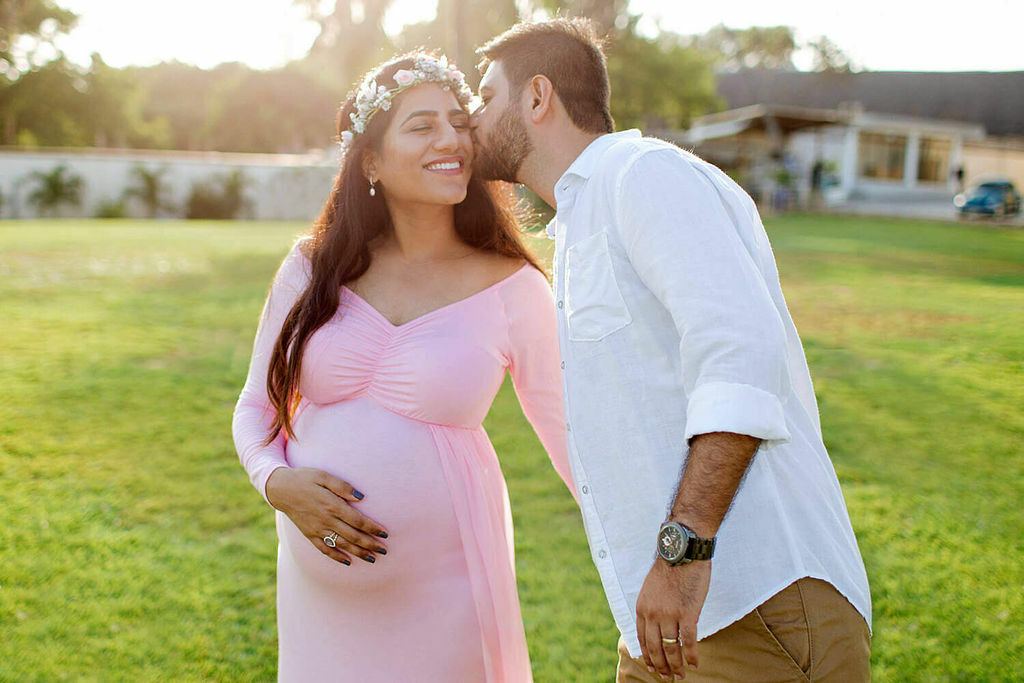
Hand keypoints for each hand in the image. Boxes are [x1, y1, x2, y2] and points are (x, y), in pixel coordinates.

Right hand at [265, 467, 388, 565]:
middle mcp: (326, 520)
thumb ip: (343, 487)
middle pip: (352, 536)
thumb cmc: (305, 478)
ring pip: (341, 545)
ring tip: (372, 559)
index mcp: (332, 505)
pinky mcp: (310, 535)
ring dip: (358, 553)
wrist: (280, 489)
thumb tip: (361, 497)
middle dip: (370, 544)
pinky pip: (324, 549)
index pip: (358, 521)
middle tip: (385, 550)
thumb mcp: (324, 476)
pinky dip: (337, 557)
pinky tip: (348, 562)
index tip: (385, 533)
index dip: (373, 528)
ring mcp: (317, 530)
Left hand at [635, 558, 710, 678]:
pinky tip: (694, 663)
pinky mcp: (687, 614)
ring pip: (670, 648)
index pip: (641, 639)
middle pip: (655, 647)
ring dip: (676, 665)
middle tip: (666, 676)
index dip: (647, 655)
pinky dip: (691, 655)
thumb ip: (652, 606)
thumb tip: (657, 624)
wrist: (683, 552)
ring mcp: (669, 615)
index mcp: (642, 607)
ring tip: (681, 675)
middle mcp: (652, 613)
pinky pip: (688, 642)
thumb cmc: (671, 568)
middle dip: (660, 665)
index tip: (651, 666)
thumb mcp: (651, 588)